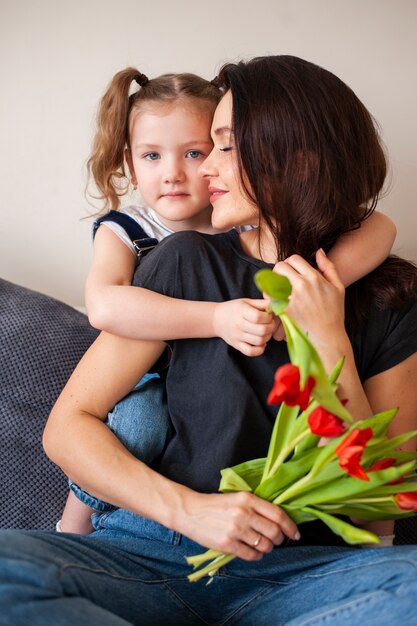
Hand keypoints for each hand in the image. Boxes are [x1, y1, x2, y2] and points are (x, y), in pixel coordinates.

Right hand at [182, 491, 299, 560]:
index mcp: (248, 499)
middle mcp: (244, 513)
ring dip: (267, 549)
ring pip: (265, 545)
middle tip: (276, 540)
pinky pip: (251, 555)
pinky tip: (253, 552)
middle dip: (279, 539)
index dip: (290, 526)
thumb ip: (256, 506)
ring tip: (262, 545)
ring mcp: (236, 529)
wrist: (190, 511)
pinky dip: (257, 556)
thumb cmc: (215, 505)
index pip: (278, 514)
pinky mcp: (227, 544)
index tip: (295, 533)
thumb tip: (278, 521)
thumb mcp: (237, 498)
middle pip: (274, 532)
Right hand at [213, 299, 277, 355]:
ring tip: (265, 332)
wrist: (216, 319)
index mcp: (241, 311)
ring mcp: (237, 337)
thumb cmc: (234, 309)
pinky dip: (259, 349)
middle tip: (270, 324)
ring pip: (259, 341)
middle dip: (271, 327)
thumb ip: (262, 303)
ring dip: (267, 337)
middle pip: (261, 330)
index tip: (269, 315)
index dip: (268, 317)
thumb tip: (277, 304)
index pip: (258, 317)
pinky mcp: (237, 345)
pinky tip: (261, 343)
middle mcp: (239, 324)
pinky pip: (251, 352)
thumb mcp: (246, 302)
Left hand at [273, 250, 346, 351]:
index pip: (294, 259)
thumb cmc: (334, 312)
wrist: (327, 335)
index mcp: (314, 277)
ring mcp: (292, 297)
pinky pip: (269, 296)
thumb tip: (319, 251)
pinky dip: (269, 296)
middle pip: (280, 266)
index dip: (291, 263)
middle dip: (280, 270)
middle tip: (283, 278)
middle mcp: (302, 285)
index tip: (293, 271)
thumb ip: (328, 267)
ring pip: (272, 280)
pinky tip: (274, 300)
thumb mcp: (338, 287)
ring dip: (273, 282)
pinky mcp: (284, 309)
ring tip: (278, 289)